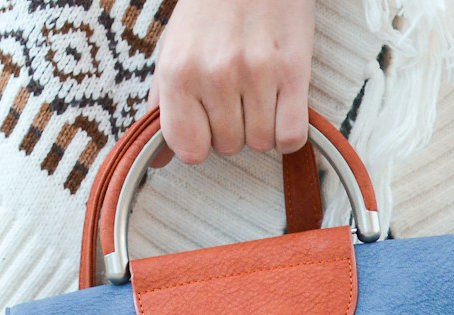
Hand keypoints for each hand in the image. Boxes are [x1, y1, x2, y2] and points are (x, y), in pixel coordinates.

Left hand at [149, 0, 315, 163]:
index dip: (200, 143)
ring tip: (258, 93)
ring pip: (260, 143)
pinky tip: (282, 109)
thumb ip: (164, 105)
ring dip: (261, 127)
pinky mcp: (293, 70)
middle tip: (236, 96)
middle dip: (232, 129)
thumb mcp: (172, 51)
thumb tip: (160, 160)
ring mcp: (256, 73)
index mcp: (179, 73)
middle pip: (228, 147)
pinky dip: (288, 132)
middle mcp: (215, 75)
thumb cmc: (210, 9)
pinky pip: (290, 135)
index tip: (205, 126)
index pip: (189, 150)